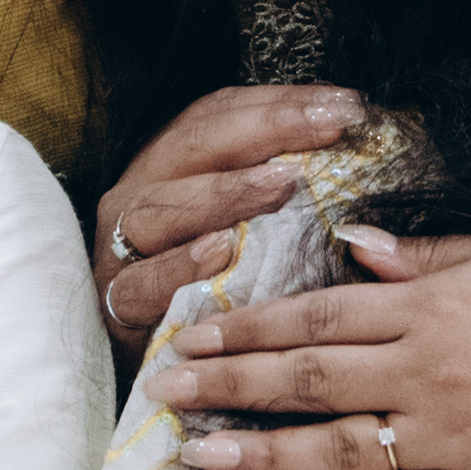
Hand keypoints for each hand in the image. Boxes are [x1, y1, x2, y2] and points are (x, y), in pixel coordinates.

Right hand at [93, 81, 369, 350]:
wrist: (169, 367)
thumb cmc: (224, 284)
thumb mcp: (255, 221)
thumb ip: (285, 179)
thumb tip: (352, 137)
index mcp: (171, 161)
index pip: (221, 113)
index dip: (281, 102)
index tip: (345, 105)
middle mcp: (139, 192)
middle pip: (195, 145)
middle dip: (265, 130)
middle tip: (327, 127)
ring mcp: (122, 247)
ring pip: (163, 207)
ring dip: (225, 193)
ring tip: (281, 182)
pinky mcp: (119, 304)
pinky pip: (146, 280)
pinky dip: (182, 264)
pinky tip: (223, 251)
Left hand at [173, 227, 470, 469]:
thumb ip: (423, 257)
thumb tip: (351, 248)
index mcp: (429, 307)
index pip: (314, 316)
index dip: (244, 330)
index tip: (189, 338)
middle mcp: (427, 371)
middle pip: (307, 378)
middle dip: (228, 386)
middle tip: (164, 395)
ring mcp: (450, 435)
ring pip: (335, 446)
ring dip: (260, 453)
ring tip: (200, 457)